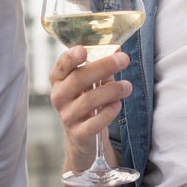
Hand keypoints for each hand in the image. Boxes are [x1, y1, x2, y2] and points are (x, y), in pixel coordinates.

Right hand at [48, 48, 131, 169]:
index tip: (84, 50)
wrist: (82, 136)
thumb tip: (118, 50)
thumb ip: (102, 65)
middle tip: (124, 60)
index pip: (61, 65)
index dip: (71, 57)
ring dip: (112, 90)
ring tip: (128, 86)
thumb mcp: (92, 81)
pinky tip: (118, 104)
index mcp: (59, 79)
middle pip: (78, 79)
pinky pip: (94, 122)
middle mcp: (59, 96)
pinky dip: (109, 112)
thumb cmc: (87, 99)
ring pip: (89, 100)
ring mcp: (67, 116)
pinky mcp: (79, 134)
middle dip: (104, 66)